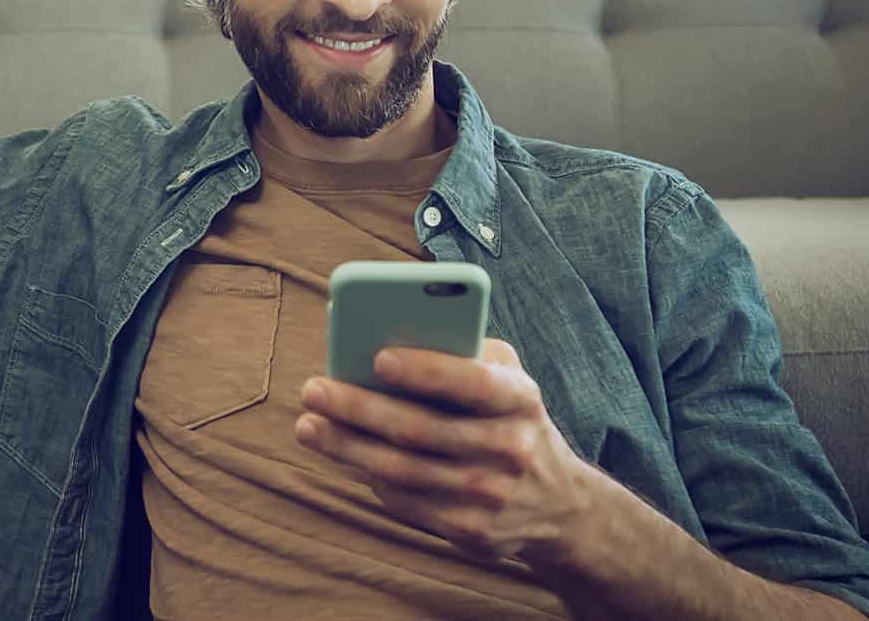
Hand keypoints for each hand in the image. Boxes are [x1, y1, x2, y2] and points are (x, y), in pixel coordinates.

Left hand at [295, 338, 598, 563]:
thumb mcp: (508, 379)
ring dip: (346, 447)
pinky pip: (406, 502)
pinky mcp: (470, 531)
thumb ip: (464, 353)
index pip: (473, 383)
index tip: (377, 357)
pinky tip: (342, 454)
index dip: (426, 370)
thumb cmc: (512, 420)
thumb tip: (387, 336)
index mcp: (521, 399)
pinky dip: (368, 477)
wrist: (560, 507)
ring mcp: (490, 495)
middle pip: (420, 429)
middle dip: (359, 408)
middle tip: (312, 389)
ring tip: (308, 425)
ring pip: (402, 470)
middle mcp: (510, 449)